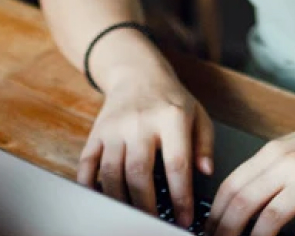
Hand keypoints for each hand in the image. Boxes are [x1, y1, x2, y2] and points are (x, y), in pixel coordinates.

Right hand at [77, 66, 213, 227]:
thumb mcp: (198, 115)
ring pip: (113, 173)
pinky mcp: (96, 133)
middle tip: (155, 224)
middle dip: (147, 206)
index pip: (177, 164)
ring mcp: (115, 128)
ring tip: (133, 218)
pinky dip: (92, 187)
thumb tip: (206, 173)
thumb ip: (205, 144)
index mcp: (172, 118)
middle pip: (140, 172)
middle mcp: (140, 122)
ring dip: (121, 201)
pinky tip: (103, 202)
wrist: (137, 74)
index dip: (181, 196)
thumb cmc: (172, 100)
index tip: (184, 219)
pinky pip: (88, 165)